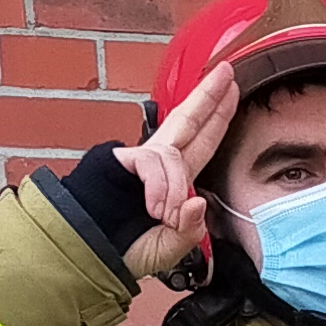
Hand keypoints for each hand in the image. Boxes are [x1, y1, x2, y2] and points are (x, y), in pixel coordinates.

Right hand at [117, 64, 240, 280]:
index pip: (202, 142)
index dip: (218, 117)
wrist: (92, 253)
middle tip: (226, 71)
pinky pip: (154, 164)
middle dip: (208, 96)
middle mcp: (159, 164)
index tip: (233, 91)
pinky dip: (160, 189)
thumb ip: (190, 230)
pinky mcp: (122, 160)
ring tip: (163, 216)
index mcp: (175, 180)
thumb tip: (197, 200)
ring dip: (174, 189)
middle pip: (188, 121)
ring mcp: (141, 160)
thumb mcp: (171, 248)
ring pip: (174, 155)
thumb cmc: (126, 251)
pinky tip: (155, 208)